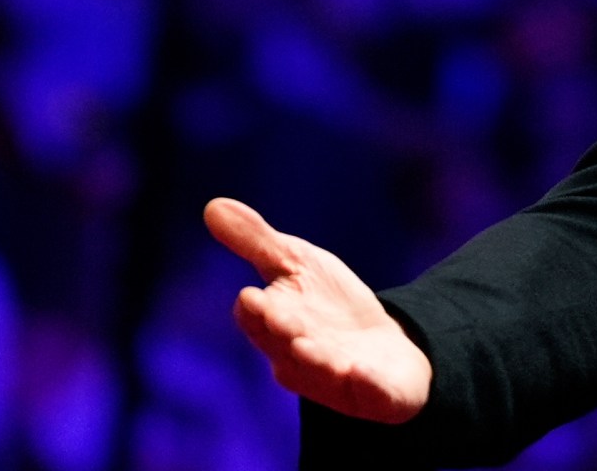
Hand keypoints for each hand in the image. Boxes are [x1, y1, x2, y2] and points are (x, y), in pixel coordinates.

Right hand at [205, 197, 432, 422]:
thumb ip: (256, 242)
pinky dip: (365, 384)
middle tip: (280, 319)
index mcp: (276, 327)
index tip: (250, 298)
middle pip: (286, 347)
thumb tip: (211, 205)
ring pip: (322, 372)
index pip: (258, 321)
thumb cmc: (329, 306)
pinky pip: (370, 392)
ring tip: (310, 347)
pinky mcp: (376, 391)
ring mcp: (337, 378)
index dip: (255, 312)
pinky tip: (360, 371)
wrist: (384, 349)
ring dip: (316, 361)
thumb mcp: (297, 264)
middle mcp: (300, 358)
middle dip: (283, 333)